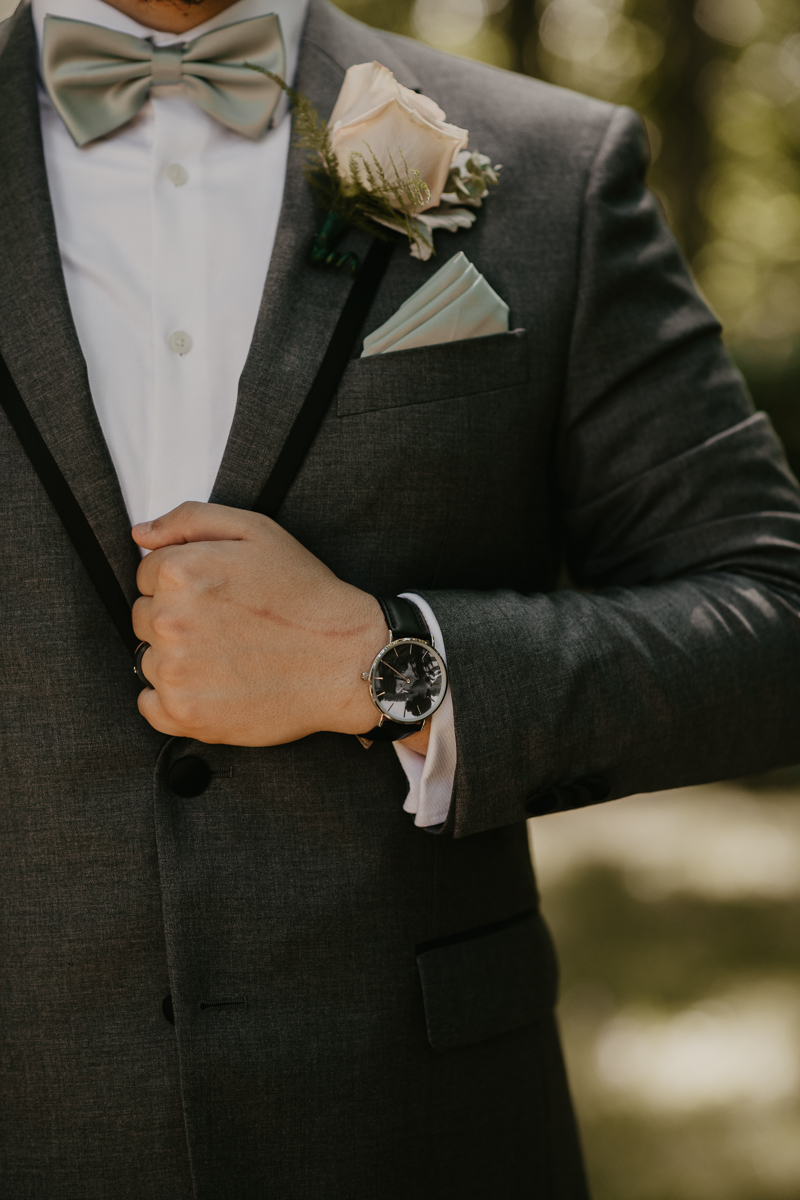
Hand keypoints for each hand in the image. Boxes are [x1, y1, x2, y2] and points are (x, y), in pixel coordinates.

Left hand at [131, 501, 395, 745]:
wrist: (345, 659)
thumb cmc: (305, 595)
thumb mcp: (256, 531)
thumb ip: (190, 520)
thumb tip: (141, 534)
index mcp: (179, 572)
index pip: (148, 574)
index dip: (185, 583)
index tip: (218, 596)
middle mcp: (168, 620)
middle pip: (144, 617)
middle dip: (178, 618)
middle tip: (228, 626)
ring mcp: (174, 671)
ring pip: (149, 659)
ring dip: (178, 659)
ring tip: (229, 657)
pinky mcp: (184, 713)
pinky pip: (150, 704)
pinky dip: (174, 699)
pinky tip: (213, 687)